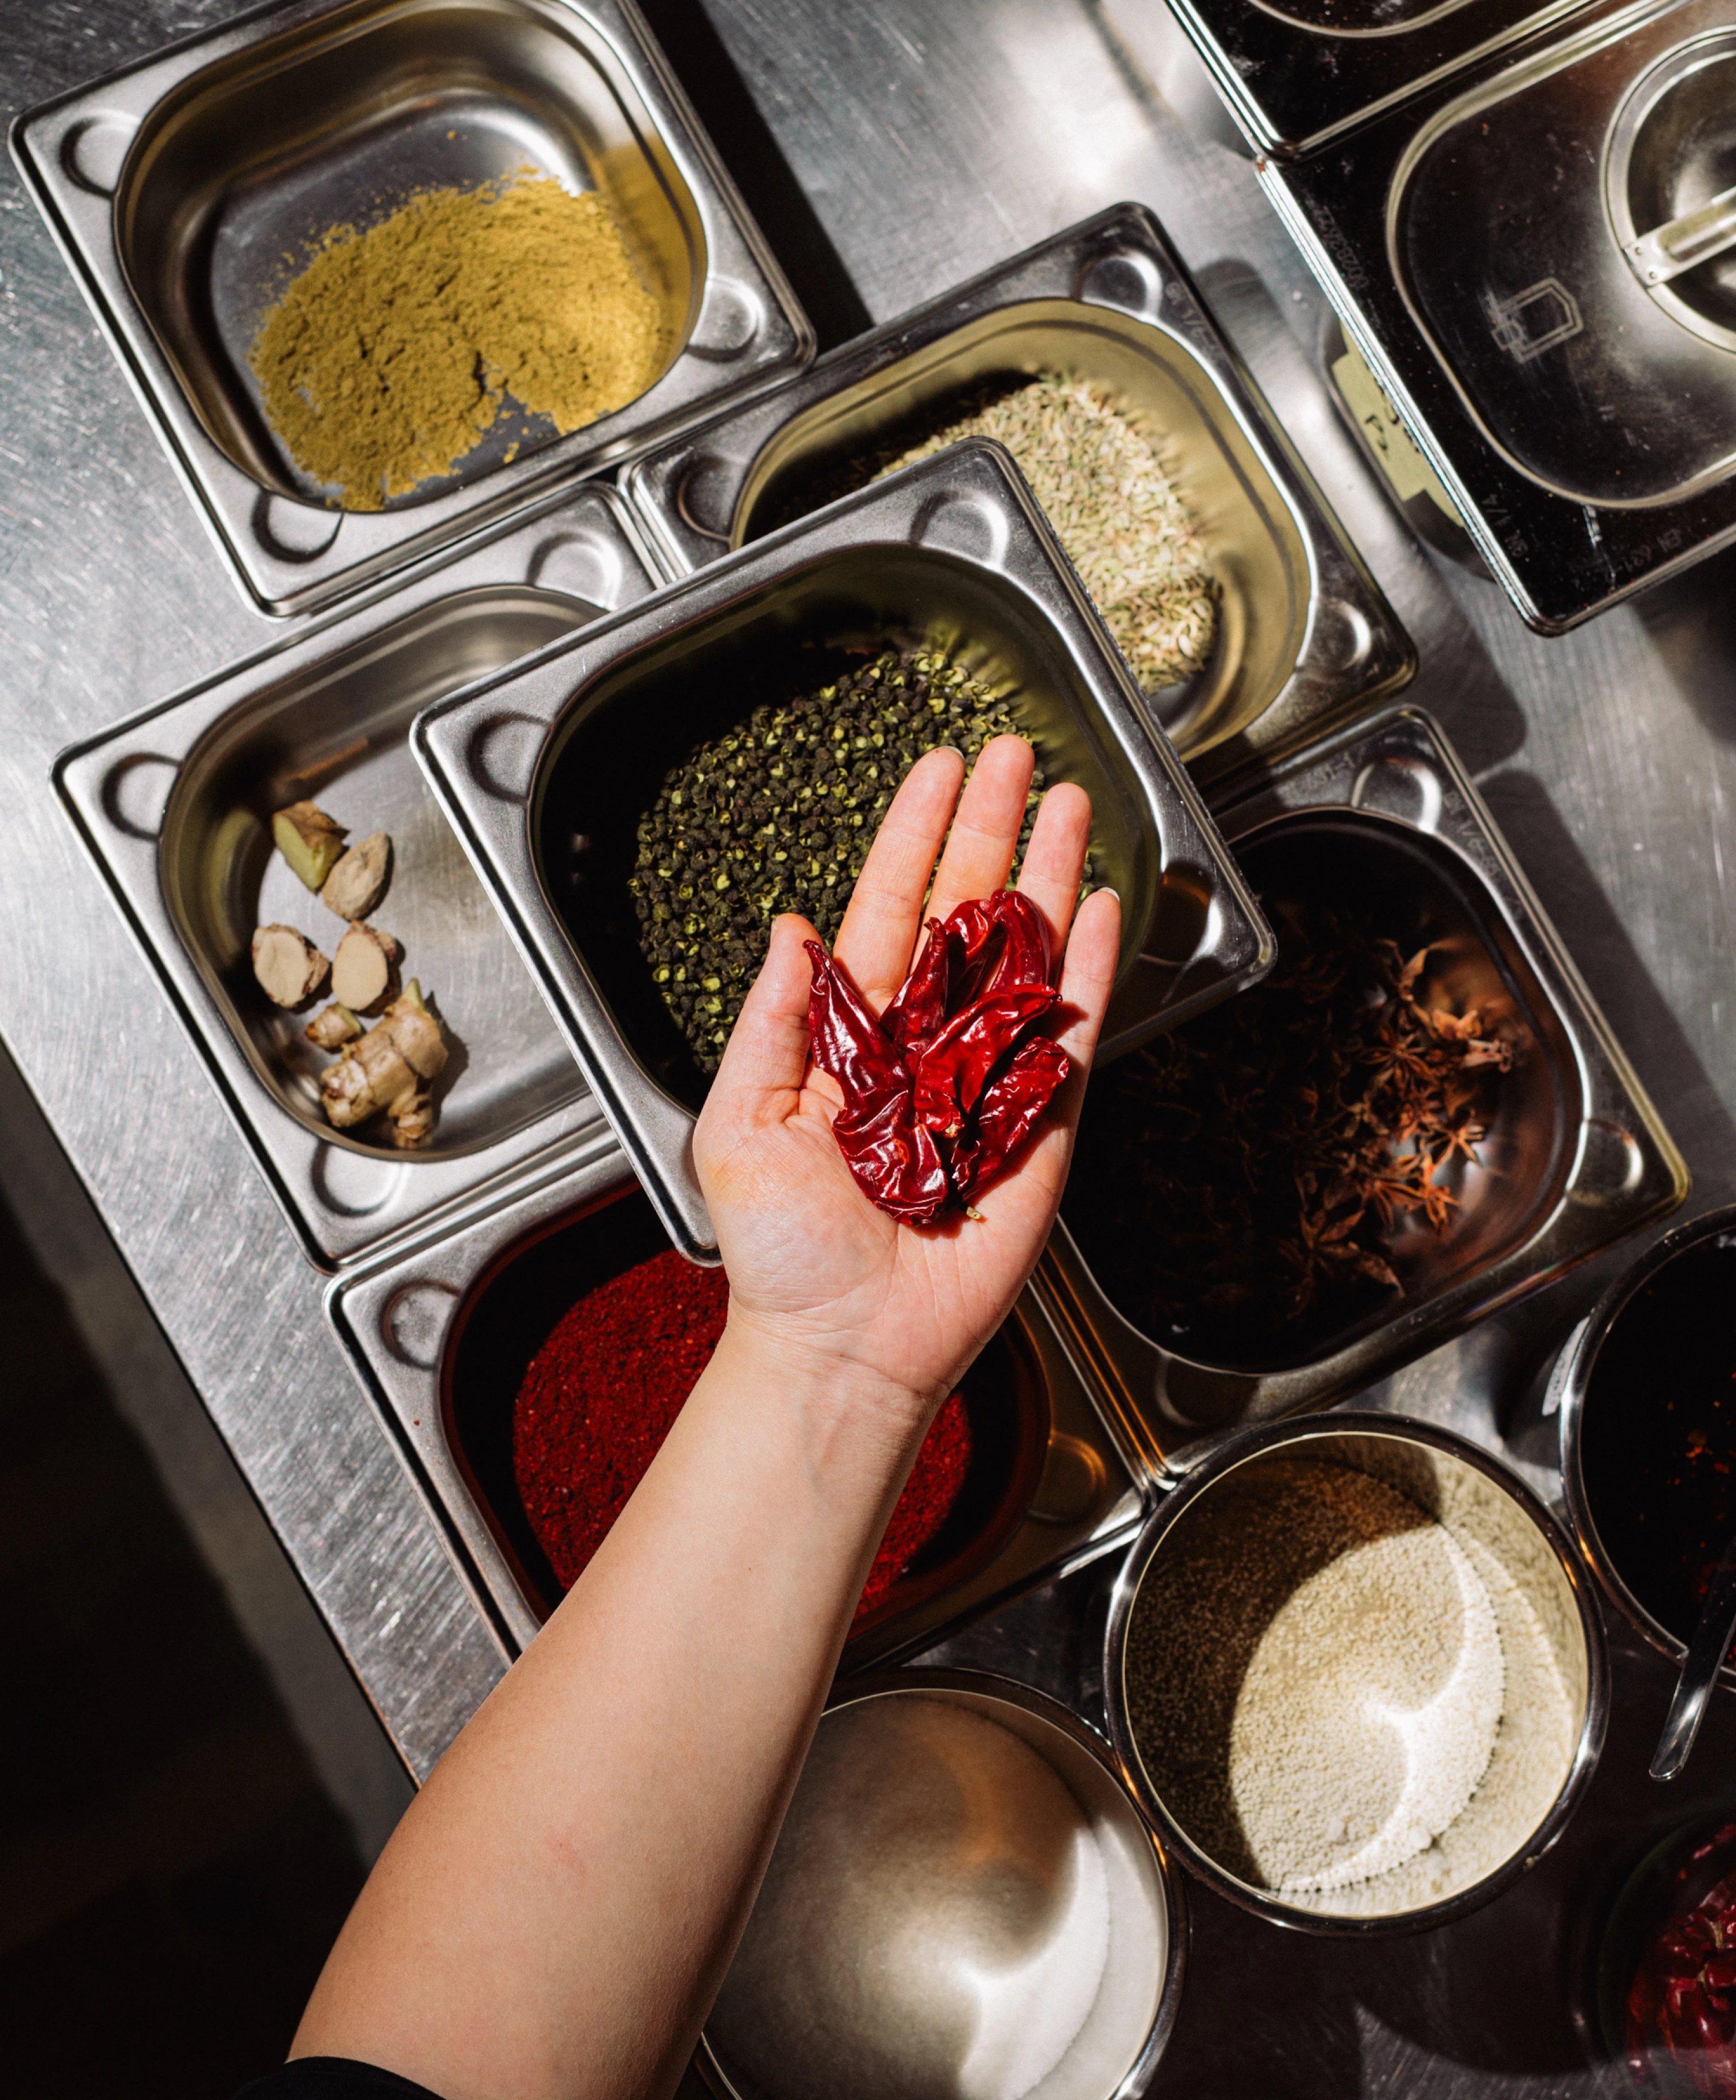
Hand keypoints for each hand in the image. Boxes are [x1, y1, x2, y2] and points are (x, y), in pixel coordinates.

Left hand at [693, 737, 1120, 1422]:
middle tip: (1014, 753)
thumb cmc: (780, 1256)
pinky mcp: (1040, 1125)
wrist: (842, 1346)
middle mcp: (925, 1043)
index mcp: (852, 1035)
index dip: (913, 837)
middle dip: (990, 829)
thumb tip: (787, 929)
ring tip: (1067, 799)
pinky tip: (1101, 904)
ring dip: (1047, 875)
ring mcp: (987, 1078)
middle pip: (965, 911)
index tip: (936, 769)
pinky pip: (1070, 1033)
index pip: (889, 909)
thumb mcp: (738, 1124)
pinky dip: (1090, 967)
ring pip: (1024, 954)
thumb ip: (768, 1023)